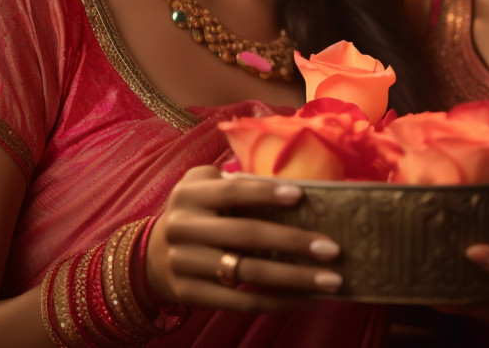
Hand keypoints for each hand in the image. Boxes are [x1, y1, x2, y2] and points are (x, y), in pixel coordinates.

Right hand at [145, 165, 344, 312]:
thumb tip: (302, 194)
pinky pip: (241, 301)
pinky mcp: (191, 293)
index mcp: (190, 192)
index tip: (301, 196)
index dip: (266, 193)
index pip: (232, 191)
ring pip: (247, 272)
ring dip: (294, 278)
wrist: (155, 255)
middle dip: (294, 241)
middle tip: (333, 249)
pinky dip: (277, 301)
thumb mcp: (209, 189)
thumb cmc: (201, 213)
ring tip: (330, 280)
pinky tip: (306, 299)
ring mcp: (184, 262)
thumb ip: (242, 187)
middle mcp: (183, 226)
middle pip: (246, 235)